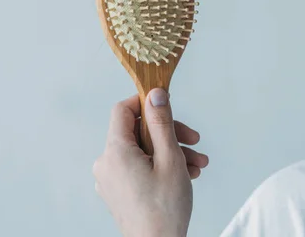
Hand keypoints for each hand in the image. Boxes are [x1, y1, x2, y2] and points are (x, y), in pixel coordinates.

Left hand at [92, 88, 208, 236]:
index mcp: (115, 152)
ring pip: (142, 152)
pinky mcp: (118, 191)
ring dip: (171, 152)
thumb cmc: (165, 209)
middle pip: (137, 132)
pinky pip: (138, 168)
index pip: (123, 110)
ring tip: (197, 165)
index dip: (146, 103)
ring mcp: (111, 179)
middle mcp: (107, 163)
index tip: (167, 105)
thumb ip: (161, 123)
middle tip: (194, 140)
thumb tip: (155, 94)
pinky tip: (185, 175)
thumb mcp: (170, 158)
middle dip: (169, 133)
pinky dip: (160, 167)